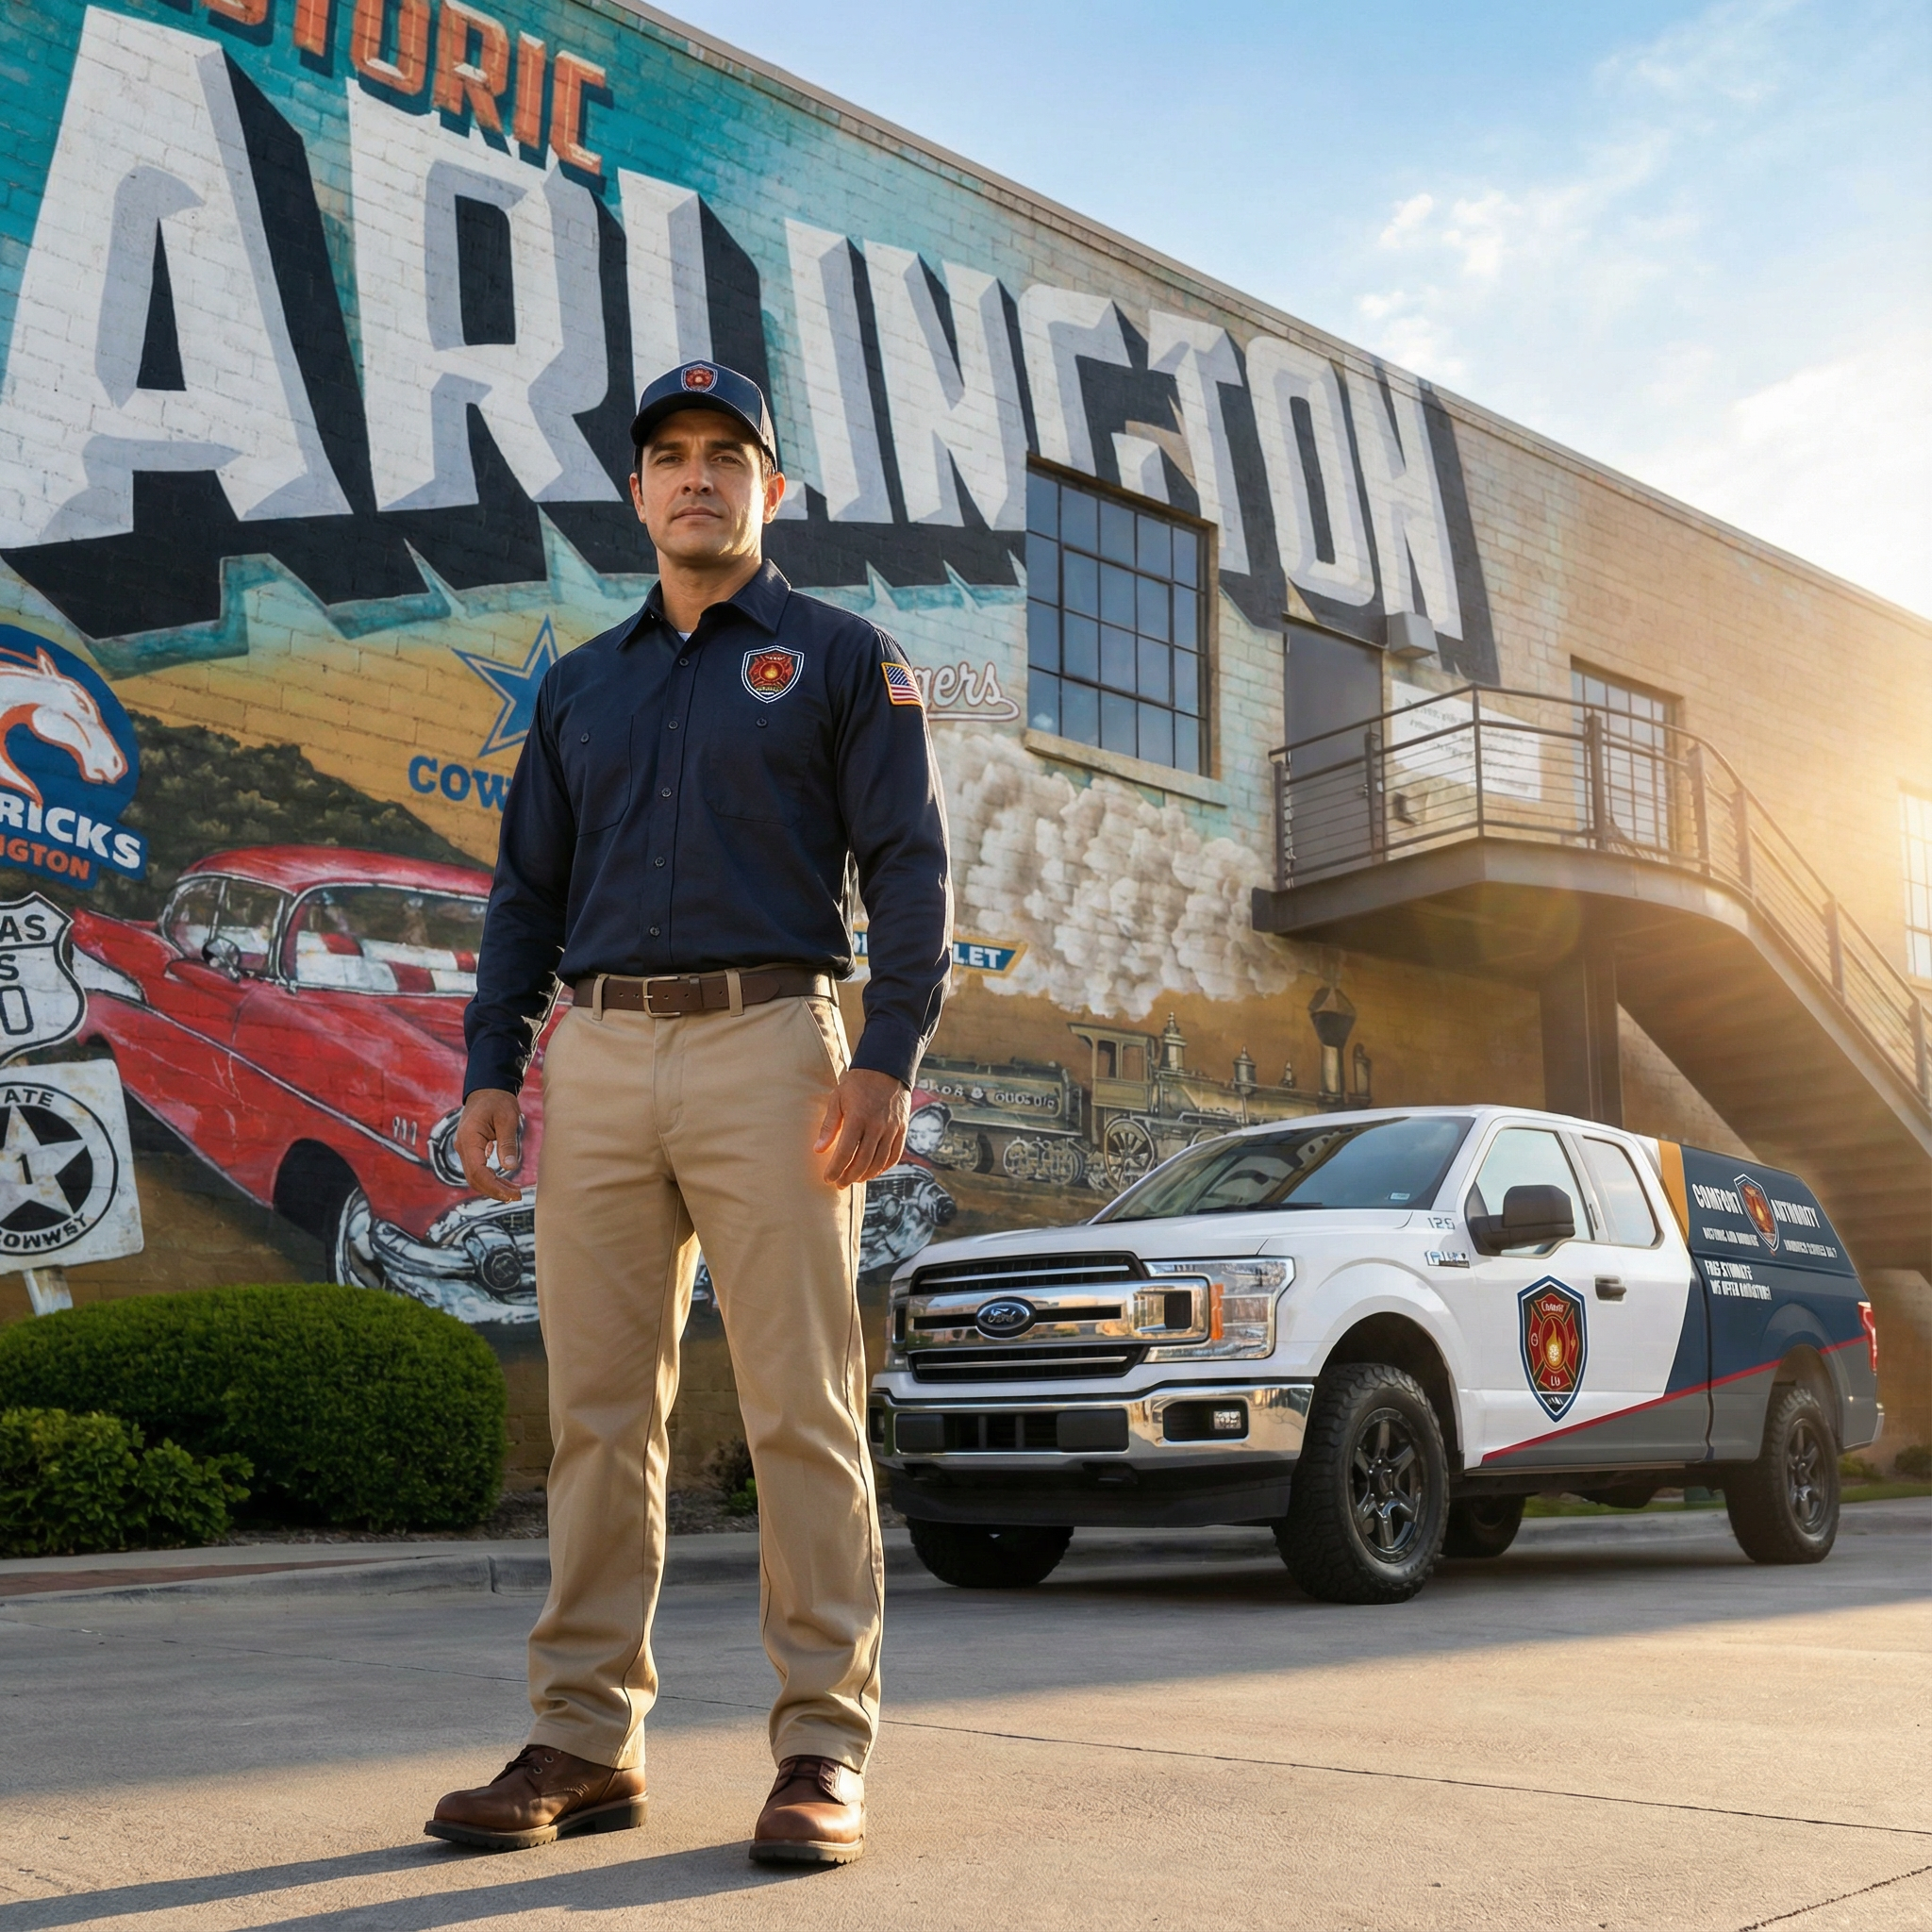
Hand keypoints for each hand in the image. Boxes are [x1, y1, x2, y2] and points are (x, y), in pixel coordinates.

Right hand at [455, 1088, 523, 1202]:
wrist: (488, 1089)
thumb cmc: (498, 1100)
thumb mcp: (507, 1119)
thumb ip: (507, 1143)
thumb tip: (510, 1168)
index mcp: (469, 1139)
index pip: (477, 1172)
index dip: (494, 1187)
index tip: (512, 1194)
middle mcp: (463, 1146)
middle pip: (474, 1178)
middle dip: (494, 1190)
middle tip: (517, 1196)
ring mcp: (465, 1148)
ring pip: (475, 1176)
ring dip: (493, 1186)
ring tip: (514, 1193)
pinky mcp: (471, 1149)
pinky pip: (478, 1169)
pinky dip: (491, 1179)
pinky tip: (506, 1183)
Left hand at [814, 1068, 908, 1187]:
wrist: (886, 1068)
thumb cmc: (857, 1084)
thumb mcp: (837, 1099)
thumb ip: (829, 1126)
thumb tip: (818, 1150)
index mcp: (857, 1118)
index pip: (845, 1152)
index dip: (835, 1169)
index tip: (827, 1178)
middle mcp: (876, 1125)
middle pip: (862, 1161)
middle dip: (849, 1176)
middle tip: (839, 1184)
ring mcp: (892, 1128)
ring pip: (879, 1161)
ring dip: (866, 1175)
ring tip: (854, 1179)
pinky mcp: (902, 1129)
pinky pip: (895, 1155)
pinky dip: (884, 1167)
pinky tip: (873, 1171)